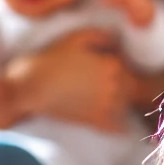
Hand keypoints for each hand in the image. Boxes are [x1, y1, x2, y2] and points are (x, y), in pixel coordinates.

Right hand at [4, 29, 134, 132]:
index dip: (121, 71)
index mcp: (113, 65)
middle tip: (108, 87)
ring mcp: (107, 105)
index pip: (130, 70)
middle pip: (131, 89)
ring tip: (106, 101)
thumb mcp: (77, 38)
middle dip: (123, 88)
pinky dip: (118, 127)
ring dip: (121, 105)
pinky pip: (117, 128)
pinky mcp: (96, 121)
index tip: (110, 72)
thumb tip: (117, 43)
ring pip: (125, 107)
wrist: (32, 86)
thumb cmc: (53, 60)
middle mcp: (115, 86)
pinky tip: (115, 125)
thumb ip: (103, 36)